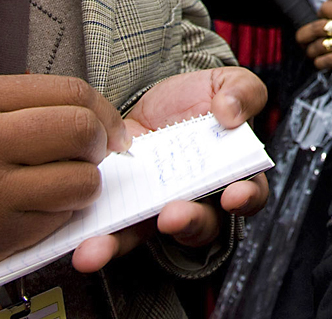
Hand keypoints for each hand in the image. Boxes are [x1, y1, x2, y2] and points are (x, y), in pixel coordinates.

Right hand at [0, 75, 127, 295]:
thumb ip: (13, 102)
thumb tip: (77, 106)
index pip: (69, 90)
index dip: (99, 107)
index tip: (105, 121)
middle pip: (81, 130)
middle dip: (101, 141)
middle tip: (95, 151)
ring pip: (81, 180)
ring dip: (86, 182)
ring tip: (67, 180)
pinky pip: (59, 218)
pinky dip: (62, 212)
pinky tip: (41, 206)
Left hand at [71, 67, 268, 271]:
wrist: (154, 99)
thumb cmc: (201, 98)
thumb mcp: (229, 83)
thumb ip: (243, 93)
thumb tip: (230, 112)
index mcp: (234, 173)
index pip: (249, 193)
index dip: (245, 197)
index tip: (233, 194)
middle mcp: (200, 199)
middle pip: (202, 225)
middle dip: (189, 223)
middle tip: (172, 215)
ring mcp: (160, 206)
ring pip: (148, 234)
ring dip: (125, 244)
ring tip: (101, 248)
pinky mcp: (126, 207)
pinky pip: (114, 230)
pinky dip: (98, 239)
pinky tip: (81, 243)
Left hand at [296, 2, 331, 70]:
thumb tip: (331, 16)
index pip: (325, 7)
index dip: (319, 12)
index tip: (319, 17)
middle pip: (315, 27)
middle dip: (303, 34)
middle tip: (301, 38)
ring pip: (317, 46)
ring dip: (310, 50)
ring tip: (310, 51)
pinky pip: (325, 61)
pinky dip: (319, 62)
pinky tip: (320, 62)